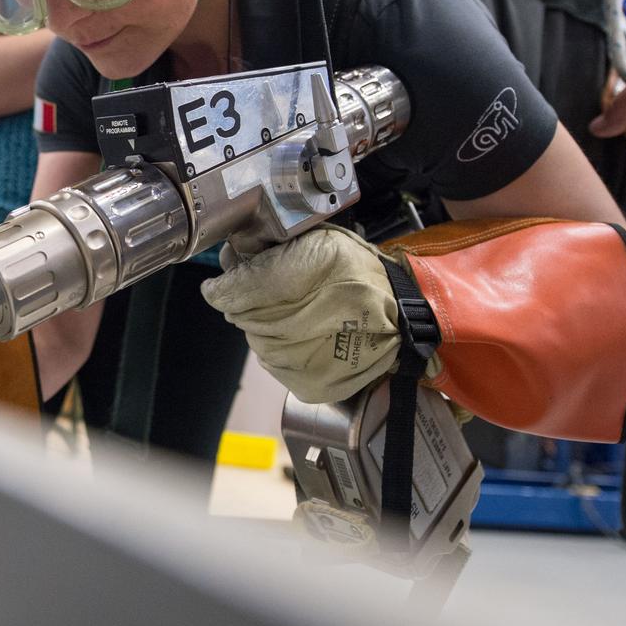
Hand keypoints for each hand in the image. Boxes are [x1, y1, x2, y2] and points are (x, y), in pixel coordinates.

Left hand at [201, 225, 407, 403]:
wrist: (402, 318)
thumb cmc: (360, 274)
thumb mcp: (319, 240)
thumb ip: (271, 247)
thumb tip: (231, 257)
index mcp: (298, 279)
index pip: (230, 292)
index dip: (223, 286)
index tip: (223, 283)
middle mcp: (296, 324)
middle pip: (239, 315)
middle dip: (247, 300)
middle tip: (272, 290)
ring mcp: (300, 360)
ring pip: (254, 338)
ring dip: (264, 324)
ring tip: (296, 312)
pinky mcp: (307, 384)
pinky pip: (271, 362)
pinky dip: (280, 347)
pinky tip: (304, 334)